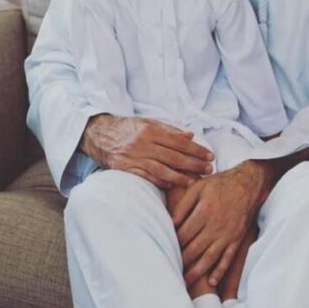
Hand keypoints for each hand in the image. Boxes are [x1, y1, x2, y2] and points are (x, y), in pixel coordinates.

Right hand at [81, 114, 213, 188]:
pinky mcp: (123, 168)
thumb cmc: (128, 128)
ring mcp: (132, 157)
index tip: (210, 156)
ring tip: (194, 181)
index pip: (179, 142)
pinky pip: (145, 177)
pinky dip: (159, 181)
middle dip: (193, 164)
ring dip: (179, 177)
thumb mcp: (148, 123)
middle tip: (208, 169)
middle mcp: (142, 144)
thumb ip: (169, 130)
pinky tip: (172, 184)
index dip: (196, 150)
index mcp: (150, 130)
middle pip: (173, 156)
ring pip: (160, 169)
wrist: (98, 133)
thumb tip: (191, 136)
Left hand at [171, 160, 278, 286]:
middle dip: (181, 261)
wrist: (249, 183)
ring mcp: (228, 235)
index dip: (173, 244)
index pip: (184, 234)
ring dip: (197, 272)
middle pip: (195, 249)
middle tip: (169, 271)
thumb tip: (170, 223)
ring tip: (185, 282)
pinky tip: (211, 281)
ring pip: (210, 258)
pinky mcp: (237, 239)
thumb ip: (183, 205)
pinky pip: (228, 258)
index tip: (164, 251)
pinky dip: (220, 271)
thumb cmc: (220, 184)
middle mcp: (216, 226)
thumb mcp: (198, 187)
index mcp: (205, 212)